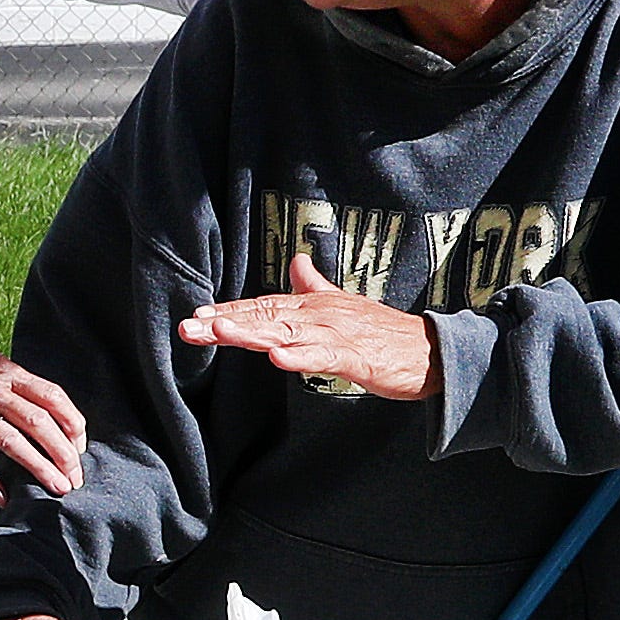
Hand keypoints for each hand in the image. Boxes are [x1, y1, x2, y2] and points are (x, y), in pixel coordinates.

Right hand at [0, 294, 85, 496]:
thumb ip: (1, 377)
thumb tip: (27, 400)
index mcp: (1, 367)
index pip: (50, 395)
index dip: (71, 421)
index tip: (80, 443)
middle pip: (37, 421)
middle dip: (62, 452)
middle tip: (75, 476)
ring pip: (10, 441)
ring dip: (38, 466)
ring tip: (57, 487)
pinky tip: (3, 498)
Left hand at [178, 248, 436, 400]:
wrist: (431, 350)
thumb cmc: (383, 332)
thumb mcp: (343, 305)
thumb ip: (314, 286)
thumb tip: (296, 260)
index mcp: (312, 307)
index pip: (262, 307)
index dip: (228, 311)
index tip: (195, 318)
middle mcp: (319, 315)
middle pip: (265, 318)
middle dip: (225, 323)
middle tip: (188, 328)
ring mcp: (337, 333)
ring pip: (287, 332)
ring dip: (253, 333)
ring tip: (221, 332)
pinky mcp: (356, 356)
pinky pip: (324, 356)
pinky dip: (300, 357)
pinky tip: (277, 359)